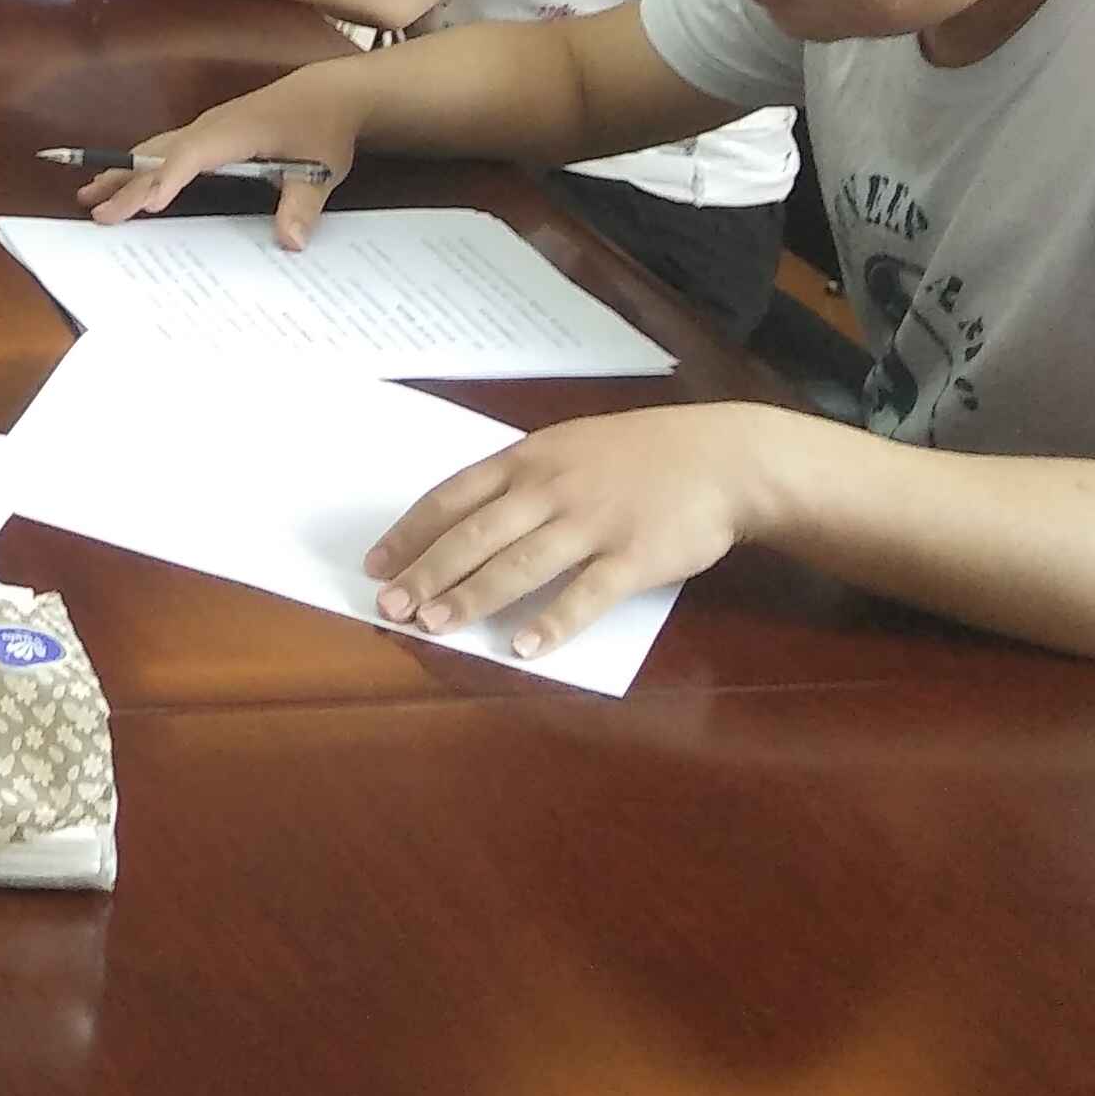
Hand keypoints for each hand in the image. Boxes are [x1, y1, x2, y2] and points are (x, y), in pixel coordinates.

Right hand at [74, 72, 360, 238]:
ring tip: (89, 193)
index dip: (168, 179)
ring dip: (123, 171)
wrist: (327, 94)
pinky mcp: (208, 134)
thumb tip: (290, 242)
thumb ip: (303, 204)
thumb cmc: (322, 128)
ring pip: (156, 148)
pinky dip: (139, 164)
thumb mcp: (321, 167)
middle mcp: (211, 127)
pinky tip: (125, 179)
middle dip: (126, 181)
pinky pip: (165, 149)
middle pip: (160, 153)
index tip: (145, 205)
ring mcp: (206, 128)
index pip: (192, 155)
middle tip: (96, 212)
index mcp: (235, 131)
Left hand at [364, 404, 781, 659]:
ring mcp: (591, 523)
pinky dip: (552, 622)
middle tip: (389, 608)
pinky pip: (585, 595)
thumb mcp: (567, 447)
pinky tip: (523, 648)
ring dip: (472, 597)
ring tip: (434, 627)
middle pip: (474, 535)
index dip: (411, 533)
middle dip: (426, 573)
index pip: (452, 497)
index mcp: (527, 460)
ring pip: (518, 564)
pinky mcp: (633, 558)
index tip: (376, 564)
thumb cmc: (636, 455)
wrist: (719, 458)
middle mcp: (550, 489)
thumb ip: (520, 480)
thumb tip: (462, 520)